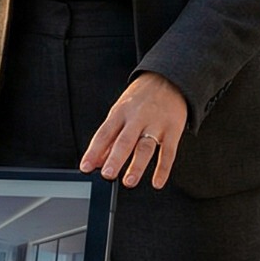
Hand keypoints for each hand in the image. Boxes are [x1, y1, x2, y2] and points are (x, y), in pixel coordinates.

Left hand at [80, 72, 188, 189]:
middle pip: (124, 140)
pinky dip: (163, 168)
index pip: (104, 134)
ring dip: (137, 165)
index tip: (86, 167)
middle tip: (108, 175)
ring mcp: (156, 124)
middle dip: (115, 159)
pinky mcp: (173, 129)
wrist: (170, 78)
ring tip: (129, 181)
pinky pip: (168, 151)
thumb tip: (97, 161)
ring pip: (145, 147)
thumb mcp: (121, 111)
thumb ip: (110, 137)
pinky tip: (157, 182)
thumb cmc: (142, 97)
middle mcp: (137, 118)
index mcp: (121, 112)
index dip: (93, 151)